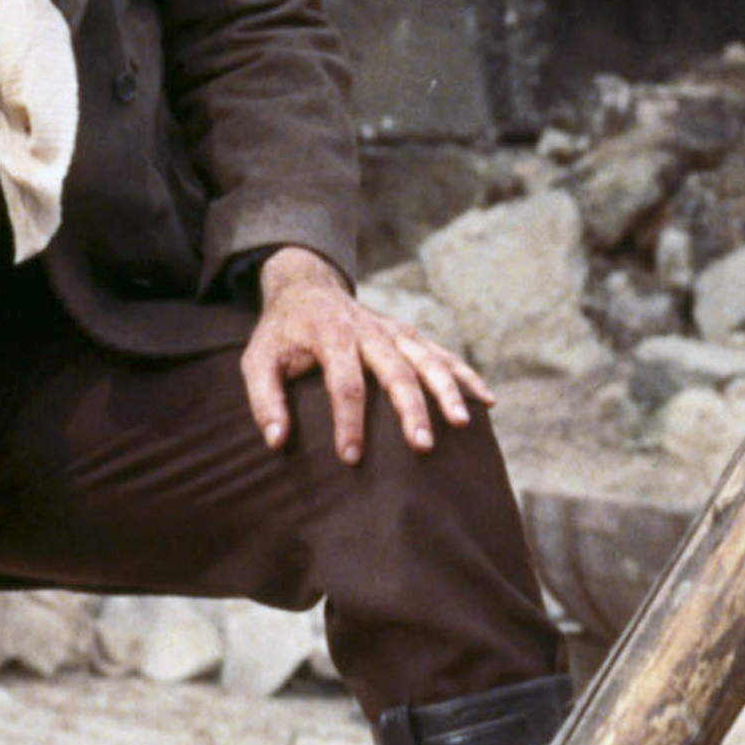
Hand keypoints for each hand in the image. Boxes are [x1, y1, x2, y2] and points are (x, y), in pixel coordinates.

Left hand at [240, 245, 491, 464]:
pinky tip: (486, 400)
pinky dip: (464, 374)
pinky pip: (441, 353)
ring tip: (462, 424)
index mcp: (330, 334)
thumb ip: (264, 399)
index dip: (348, 421)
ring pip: (426, 360)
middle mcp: (368, 330)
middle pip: (395, 371)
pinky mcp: (408, 335)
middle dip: (411, 409)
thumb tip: (276, 441)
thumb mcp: (257, 360)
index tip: (350, 457)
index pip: (344, 382)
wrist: (307, 287)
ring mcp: (393, 331)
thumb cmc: (281, 333)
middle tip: (422, 446)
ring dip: (446, 391)